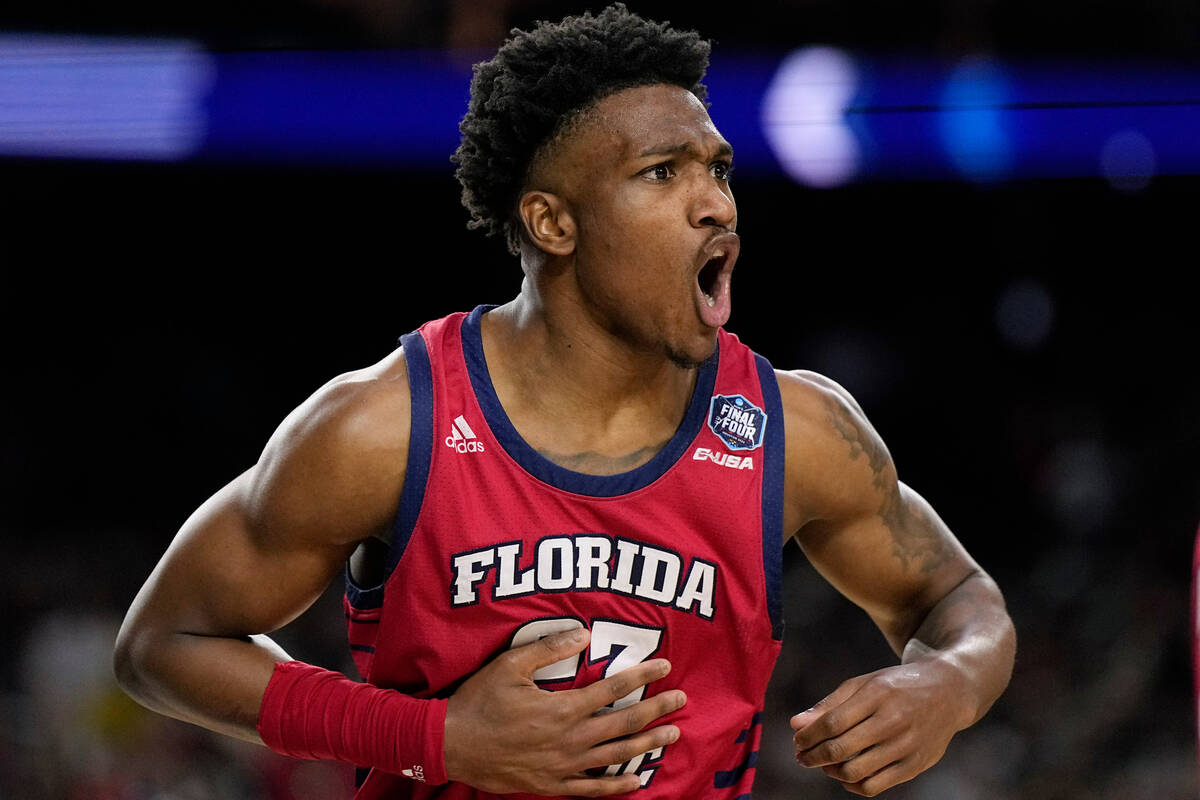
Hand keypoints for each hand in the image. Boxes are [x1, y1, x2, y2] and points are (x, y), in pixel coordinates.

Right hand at [444, 626, 685, 795]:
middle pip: (624, 722)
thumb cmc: (479, 701)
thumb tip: (584, 632)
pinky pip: (593, 789)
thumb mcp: (510, 665)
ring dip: (647, 744)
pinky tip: (638, 781)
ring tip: (672, 735)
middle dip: (656, 710)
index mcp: (562, 708)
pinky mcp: (552, 784)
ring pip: (616, 755)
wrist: (451, 744)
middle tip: (681, 699)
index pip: (613, 688)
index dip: (642, 676)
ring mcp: (563, 765)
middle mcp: (570, 739)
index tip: (665, 666)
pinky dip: (617, 786)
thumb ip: (549, 648)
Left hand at [791, 660, 972, 796]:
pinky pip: (875, 786)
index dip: (808, 736)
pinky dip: (853, 785)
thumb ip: (829, 704)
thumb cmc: (896, 686)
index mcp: (877, 694)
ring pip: (855, 772)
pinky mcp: (915, 765)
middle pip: (840, 749)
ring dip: (830, 771)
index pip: (832, 723)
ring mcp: (906, 745)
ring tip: (824, 764)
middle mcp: (893, 721)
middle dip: (813, 756)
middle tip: (802, 756)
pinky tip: (845, 773)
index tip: (797, 740)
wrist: (948, 692)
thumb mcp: (863, 684)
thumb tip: (796, 725)